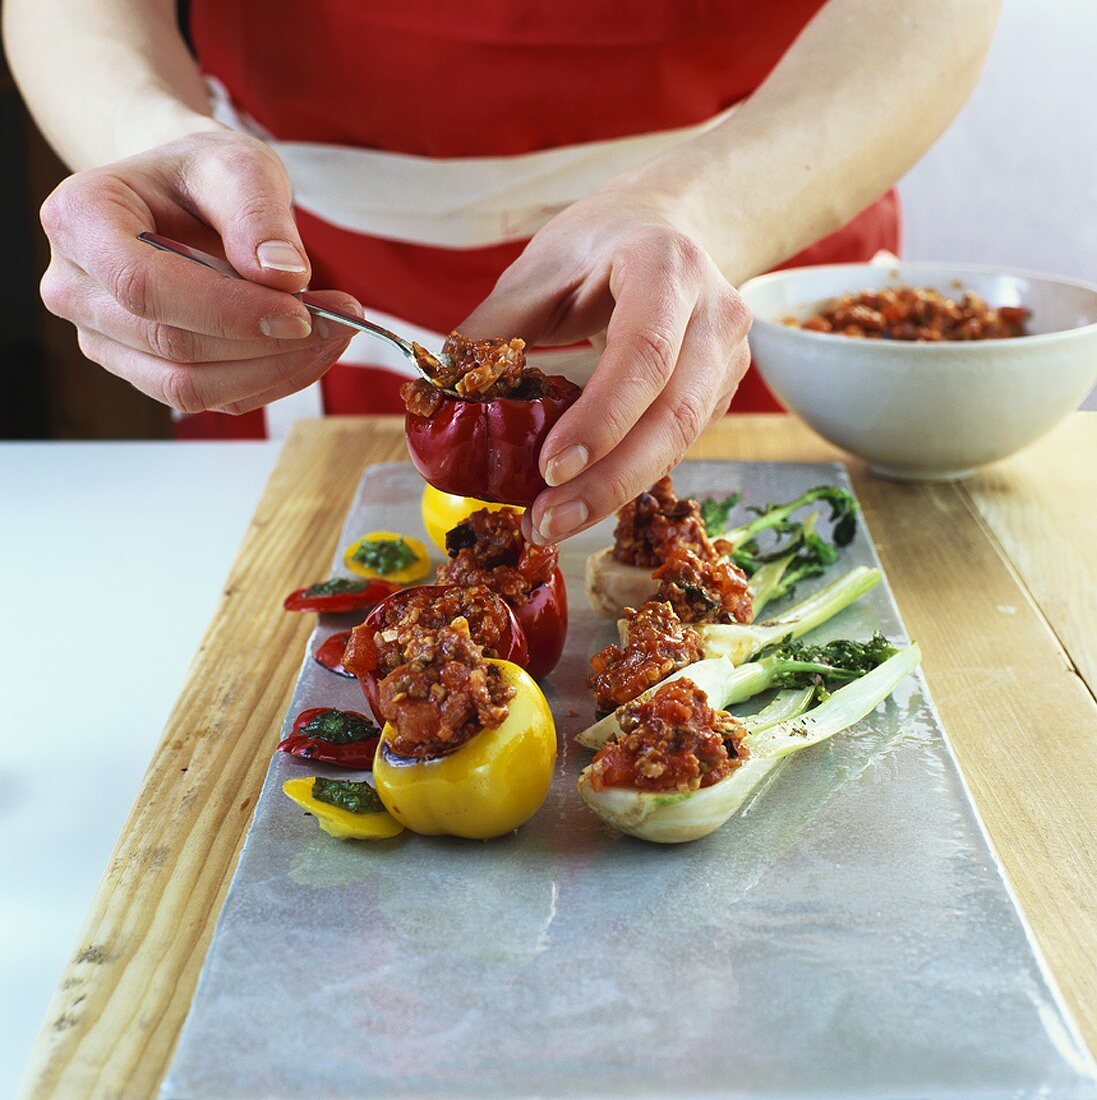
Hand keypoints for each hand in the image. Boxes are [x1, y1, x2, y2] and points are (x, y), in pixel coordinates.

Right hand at [39, 130, 359, 415]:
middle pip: (173, 345)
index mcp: (79, 219)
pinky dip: (271, 381)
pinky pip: (212, 400)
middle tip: (343, 318)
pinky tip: (309, 350)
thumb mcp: (238, 164)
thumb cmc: (202, 176)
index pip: (146, 287)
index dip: (227, 311)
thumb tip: (282, 277)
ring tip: (335, 331)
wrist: (182, 198)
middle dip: (267, 342)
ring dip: (275, 369)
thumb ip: (258, 213)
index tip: (301, 312)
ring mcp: (104, 340)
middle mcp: (75, 288)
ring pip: (190, 387)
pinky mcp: (144, 373)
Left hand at [460, 191, 750, 543]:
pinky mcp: (722, 390)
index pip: (644, 352)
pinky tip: (584, 497)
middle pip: (674, 413)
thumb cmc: (601, 243)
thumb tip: (441, 395)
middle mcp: (713, 312)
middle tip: (547, 521)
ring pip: (683, 440)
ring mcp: (728, 355)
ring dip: (617, 490)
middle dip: (609, 480)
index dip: (600, 419)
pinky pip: (678, 443)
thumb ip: (496, 327)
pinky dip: (630, 476)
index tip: (549, 469)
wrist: (672, 225)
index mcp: (666, 265)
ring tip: (556, 522)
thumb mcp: (541, 268)